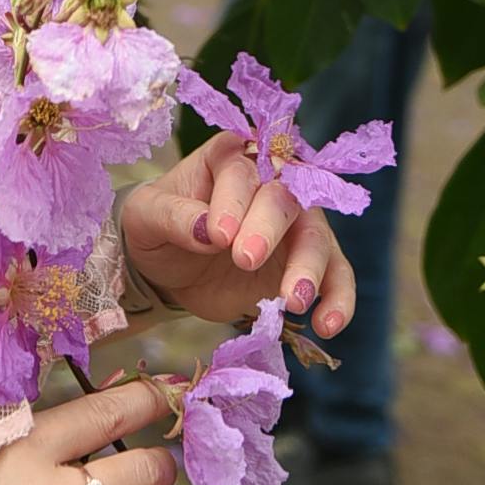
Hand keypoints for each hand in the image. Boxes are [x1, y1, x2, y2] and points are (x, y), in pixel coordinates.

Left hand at [119, 131, 356, 334]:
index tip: (217, 235)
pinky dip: (338, 299)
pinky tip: (326, 326)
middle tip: (246, 260)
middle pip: (285, 198)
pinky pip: (336, 276)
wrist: (170, 265)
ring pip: (316, 238)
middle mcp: (271, 183)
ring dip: (310, 269)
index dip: (233, 202)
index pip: (241, 171)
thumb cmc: (158, 225)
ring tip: (292, 302)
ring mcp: (294, 224)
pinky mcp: (305, 263)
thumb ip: (172, 215)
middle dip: (268, 230)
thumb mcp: (146, 216)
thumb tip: (204, 227)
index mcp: (229, 159)